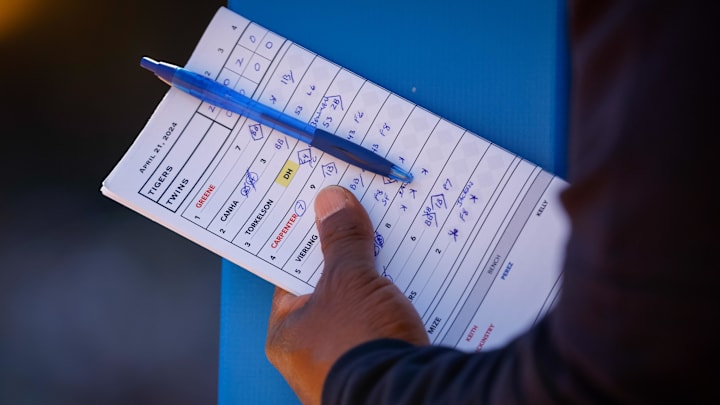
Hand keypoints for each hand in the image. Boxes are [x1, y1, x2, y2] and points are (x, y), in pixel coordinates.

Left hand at [266, 185, 428, 403]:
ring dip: (377, 281)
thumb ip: (341, 241)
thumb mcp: (350, 281)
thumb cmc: (360, 342)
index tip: (324, 213)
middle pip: (329, 290)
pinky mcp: (378, 368)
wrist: (407, 398)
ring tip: (393, 244)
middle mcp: (310, 353)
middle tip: (362, 220)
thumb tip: (331, 200)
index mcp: (287, 334)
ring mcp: (344, 362)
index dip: (309, 241)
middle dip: (350, 258)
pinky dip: (395, 304)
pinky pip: (383, 325)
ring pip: (360, 306)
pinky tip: (414, 282)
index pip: (291, 275)